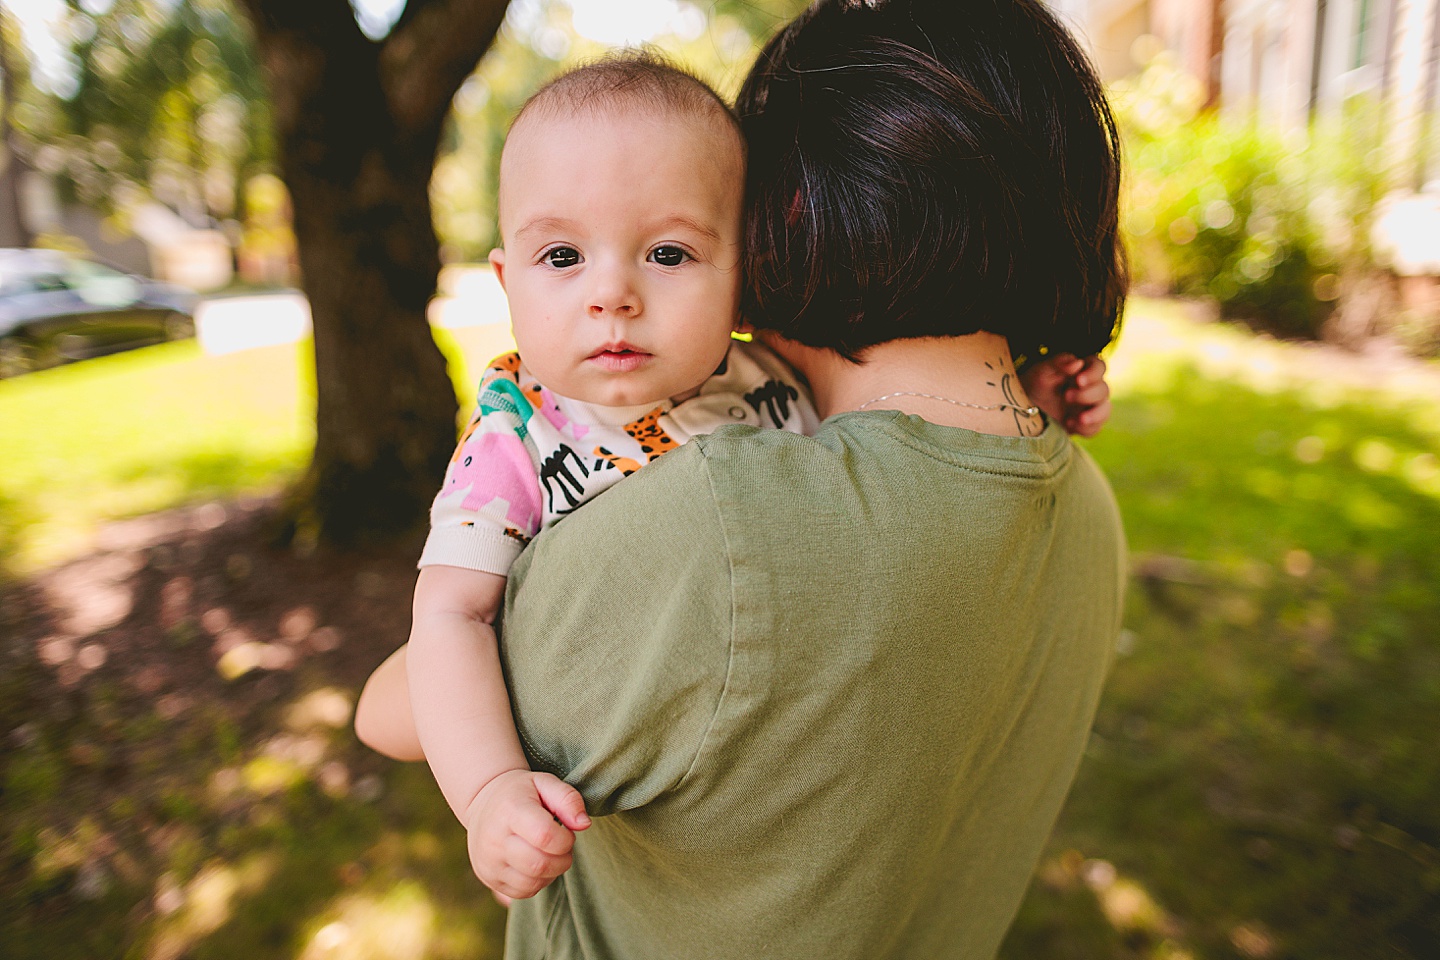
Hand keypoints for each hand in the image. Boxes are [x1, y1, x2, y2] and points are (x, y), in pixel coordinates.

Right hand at [464, 769, 590, 900]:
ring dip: (552, 872)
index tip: (566, 831)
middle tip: (562, 845)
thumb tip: (584, 824)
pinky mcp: (489, 879)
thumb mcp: (544, 783)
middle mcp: (494, 839)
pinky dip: (538, 882)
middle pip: (540, 864)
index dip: (566, 839)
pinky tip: (537, 864)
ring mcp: (489, 862)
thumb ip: (568, 799)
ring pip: (532, 882)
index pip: (545, 836)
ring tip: (550, 853)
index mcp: (510, 810)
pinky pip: (523, 892)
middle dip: (562, 859)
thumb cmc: (520, 792)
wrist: (482, 803)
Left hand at [1021, 353, 1110, 436]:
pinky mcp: (1084, 425)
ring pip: (1105, 410)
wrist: (1021, 410)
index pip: (1099, 367)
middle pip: (1104, 389)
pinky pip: (1095, 428)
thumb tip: (1078, 363)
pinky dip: (1086, 428)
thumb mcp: (1041, 371)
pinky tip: (1069, 424)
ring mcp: (1089, 408)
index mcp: (1082, 371)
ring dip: (1095, 414)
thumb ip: (1059, 363)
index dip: (1094, 373)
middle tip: (1067, 396)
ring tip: (1080, 418)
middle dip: (1088, 394)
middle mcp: (1089, 388)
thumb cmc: (1033, 385)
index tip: (1079, 380)